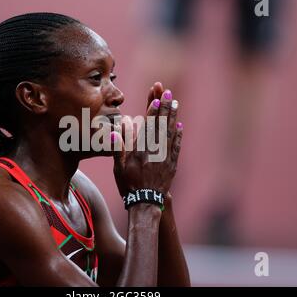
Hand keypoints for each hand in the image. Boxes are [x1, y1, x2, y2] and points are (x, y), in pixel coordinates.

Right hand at [112, 82, 182, 198]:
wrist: (146, 203)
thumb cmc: (128, 185)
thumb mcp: (118, 168)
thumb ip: (118, 148)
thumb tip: (116, 130)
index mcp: (141, 150)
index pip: (148, 126)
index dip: (152, 111)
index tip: (156, 98)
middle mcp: (155, 151)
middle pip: (161, 125)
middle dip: (164, 107)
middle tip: (169, 93)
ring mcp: (165, 157)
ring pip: (170, 133)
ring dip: (173, 117)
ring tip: (176, 103)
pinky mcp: (172, 164)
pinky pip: (176, 146)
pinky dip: (178, 134)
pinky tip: (180, 125)